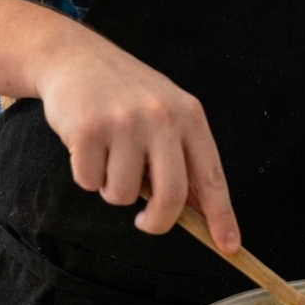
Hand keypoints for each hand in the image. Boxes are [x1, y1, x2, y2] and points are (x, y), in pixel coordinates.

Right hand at [36, 30, 239, 250]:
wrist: (75, 58)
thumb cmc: (125, 93)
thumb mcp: (165, 111)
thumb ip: (182, 155)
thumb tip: (198, 210)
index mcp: (189, 115)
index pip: (211, 175)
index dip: (221, 215)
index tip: (229, 246)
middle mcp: (161, 118)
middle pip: (171, 197)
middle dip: (158, 222)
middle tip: (146, 222)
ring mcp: (124, 123)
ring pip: (123, 195)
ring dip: (112, 188)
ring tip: (108, 155)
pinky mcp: (88, 130)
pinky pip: (89, 182)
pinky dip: (86, 174)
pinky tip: (86, 145)